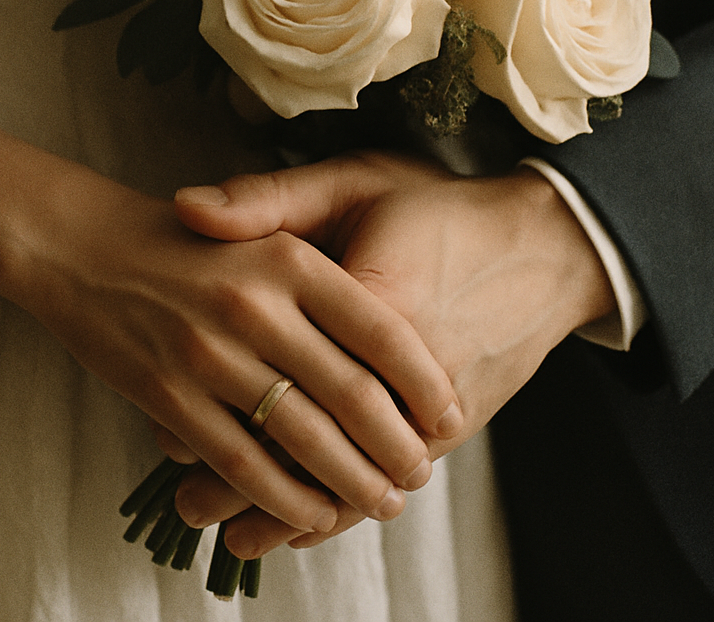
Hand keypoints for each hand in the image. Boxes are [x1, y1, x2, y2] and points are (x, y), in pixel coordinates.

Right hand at [5, 159, 463, 533]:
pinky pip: (241, 462)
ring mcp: (209, 354)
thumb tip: (394, 318)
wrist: (82, 244)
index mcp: (289, 258)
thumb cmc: (184, 234)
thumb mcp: (264, 216)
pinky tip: (313, 514)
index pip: (381, 330)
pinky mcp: (169, 398)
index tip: (449, 415)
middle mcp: (255, 304)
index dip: (424, 381)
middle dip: (397, 445)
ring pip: (302, 439)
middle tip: (420, 471)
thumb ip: (326, 262)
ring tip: (383, 501)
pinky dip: (283, 498)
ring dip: (352, 482)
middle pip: (351, 393)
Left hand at [169, 150, 616, 556]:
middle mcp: (401, 370)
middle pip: (312, 438)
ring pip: (350, 474)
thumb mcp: (354, 181)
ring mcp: (432, 408)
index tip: (168, 433)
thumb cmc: (437, 208)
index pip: (284, 370)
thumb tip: (186, 208)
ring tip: (229, 533)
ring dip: (289, 509)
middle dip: (245, 480)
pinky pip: (390, 477)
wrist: (544, 248)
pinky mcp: (453, 427)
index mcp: (368, 299)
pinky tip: (306, 526)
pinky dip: (344, 507)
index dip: (224, 408)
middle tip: (184, 503)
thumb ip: (270, 198)